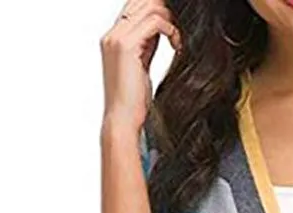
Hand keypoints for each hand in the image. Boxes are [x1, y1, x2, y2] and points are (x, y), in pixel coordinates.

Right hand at [101, 0, 180, 132]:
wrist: (123, 120)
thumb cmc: (132, 101)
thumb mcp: (141, 65)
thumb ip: (147, 44)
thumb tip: (162, 29)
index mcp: (114, 38)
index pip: (135, 7)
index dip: (157, 9)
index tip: (174, 24)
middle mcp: (112, 35)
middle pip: (142, 2)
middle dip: (165, 11)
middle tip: (179, 28)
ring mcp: (117, 38)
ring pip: (150, 8)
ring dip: (170, 21)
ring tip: (178, 40)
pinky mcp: (127, 46)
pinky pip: (155, 22)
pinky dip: (171, 30)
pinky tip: (177, 46)